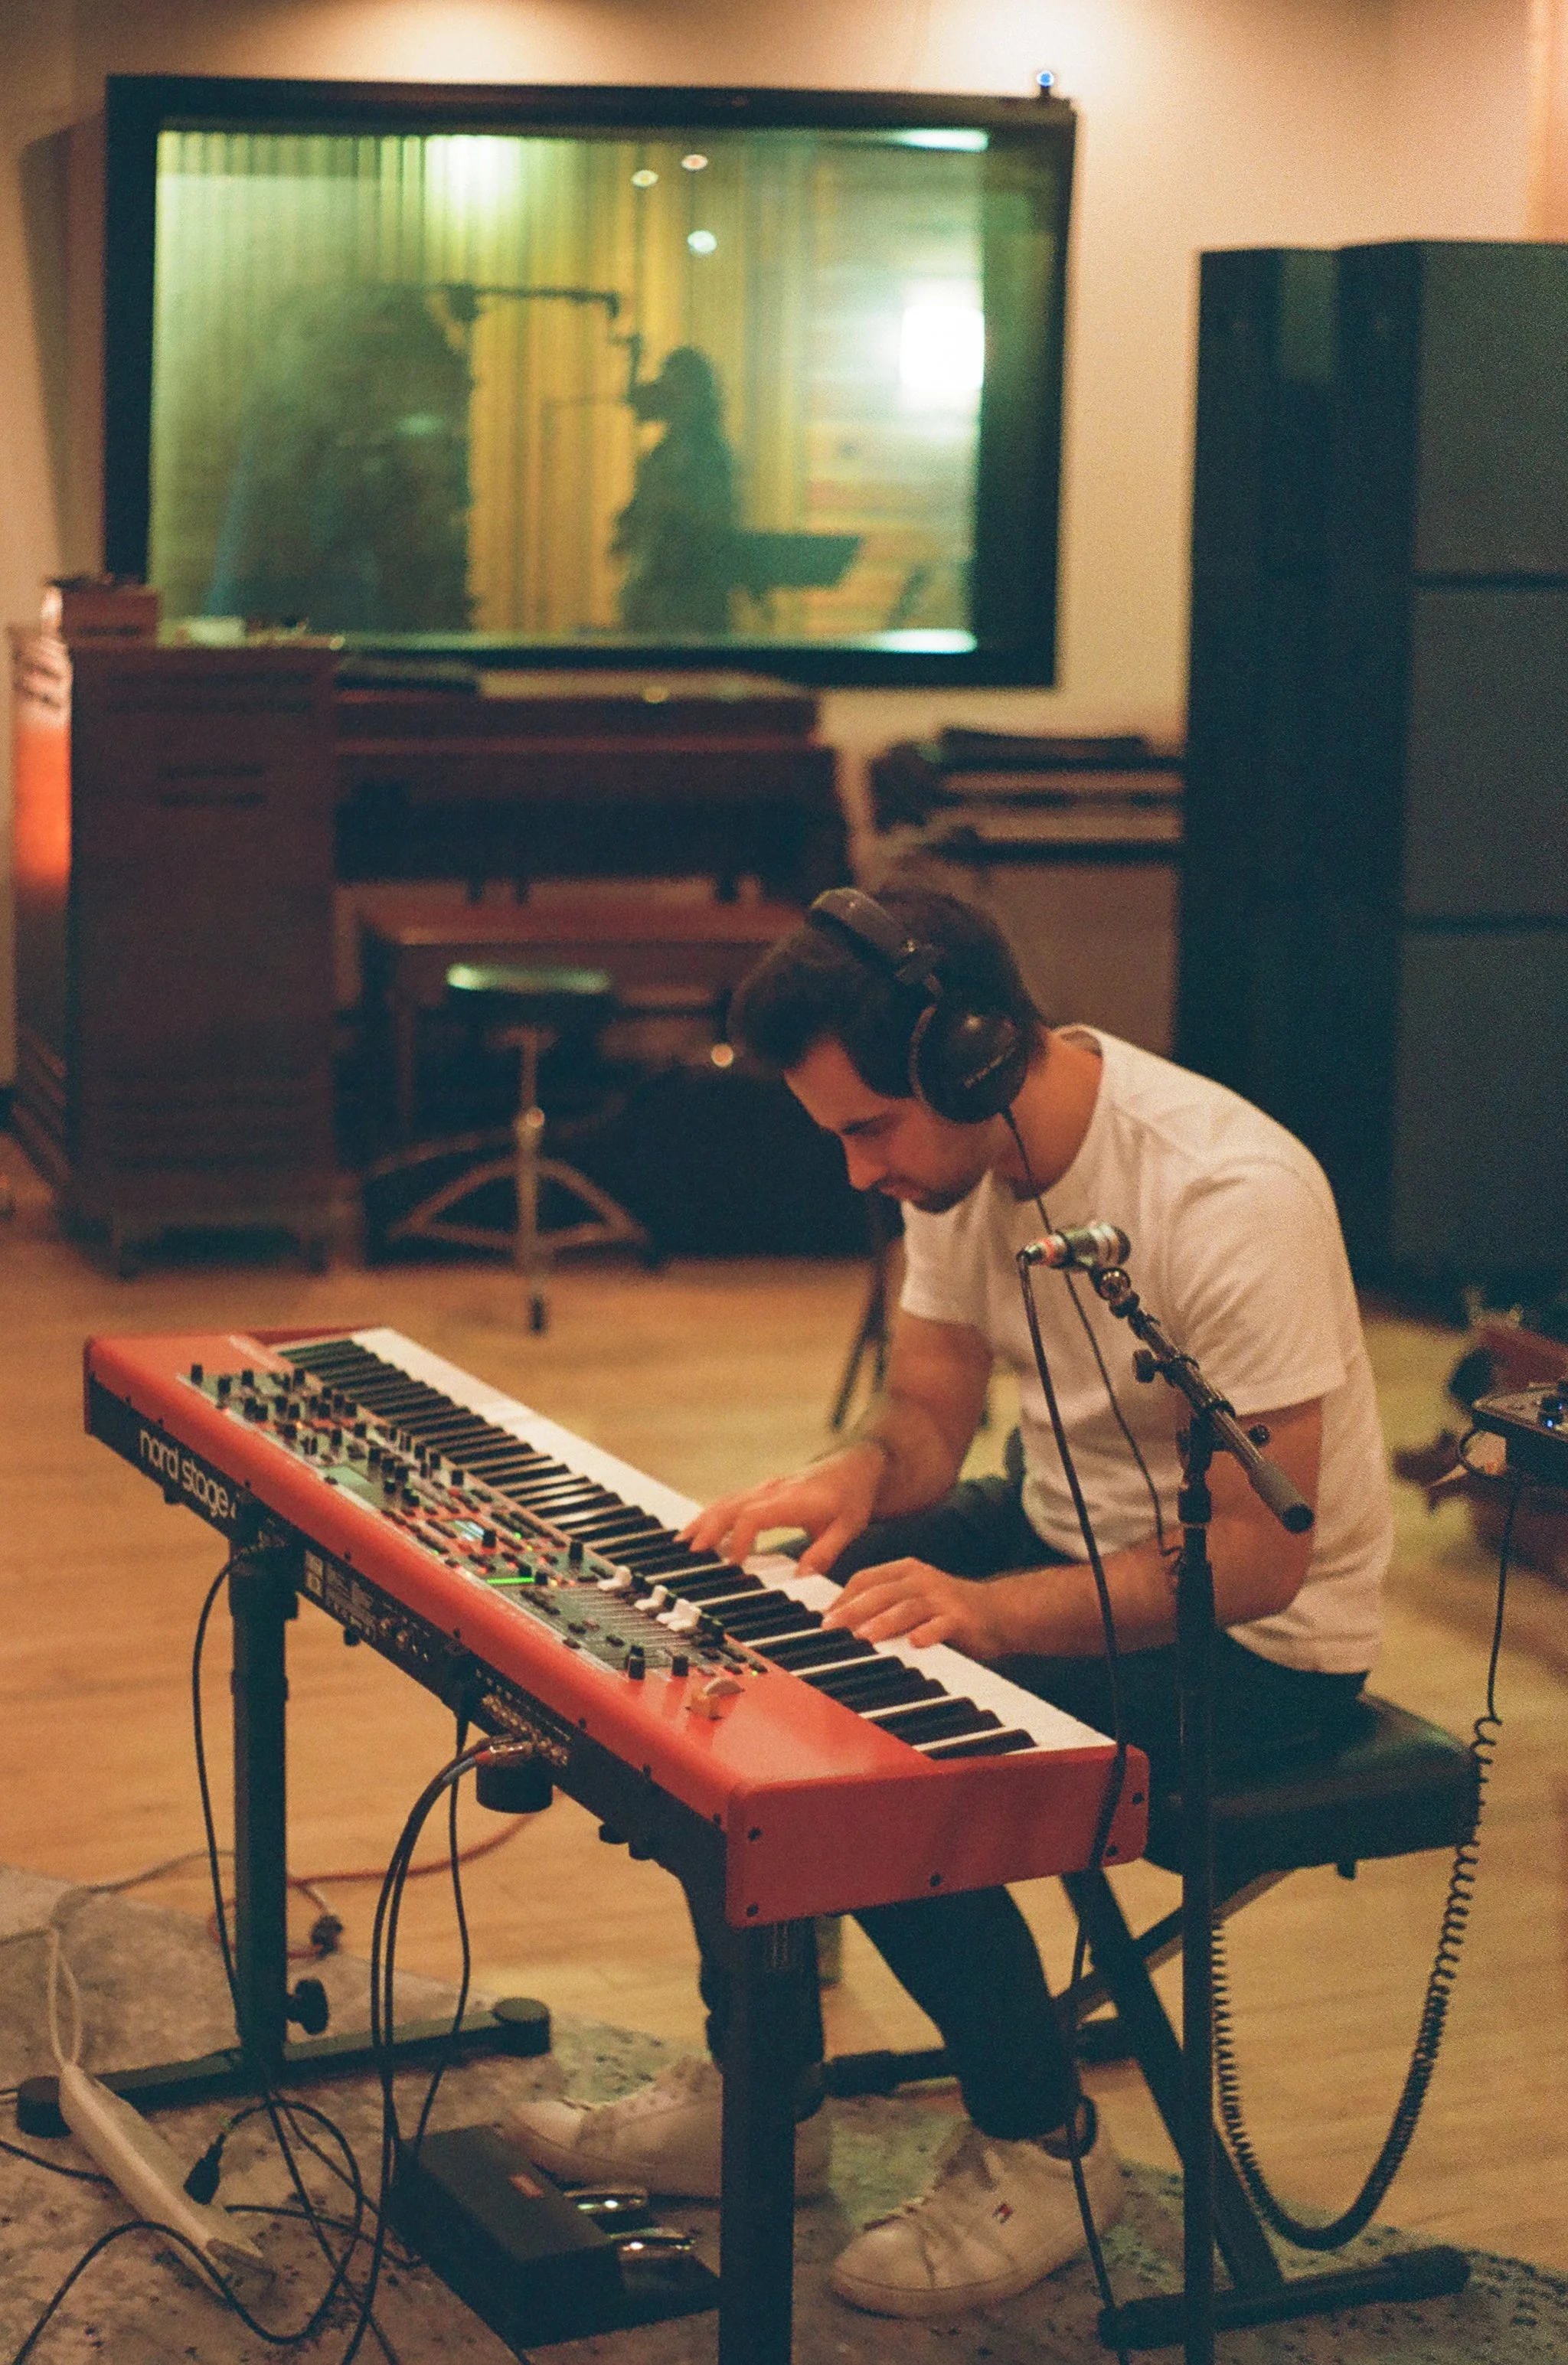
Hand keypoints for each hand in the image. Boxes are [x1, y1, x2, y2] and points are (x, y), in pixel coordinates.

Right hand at [679, 1444, 885, 1573]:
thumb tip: (800, 1577)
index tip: (733, 1563)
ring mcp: (766, 1489)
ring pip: (727, 1502)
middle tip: (690, 1553)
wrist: (856, 1465)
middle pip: (731, 1507)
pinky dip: (712, 1515)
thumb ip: (825, 1552)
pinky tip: (700, 1531)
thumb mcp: (849, 1527)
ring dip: (704, 1521)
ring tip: (682, 1543)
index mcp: (792, 1500)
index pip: (754, 1516)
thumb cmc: (852, 1496)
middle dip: (708, 1529)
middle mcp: (774, 1491)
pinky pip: (732, 1502)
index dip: (740, 1539)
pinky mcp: (763, 1492)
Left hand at [821, 1558, 1004, 1657]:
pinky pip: (941, 1625)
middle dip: (853, 1609)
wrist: (1000, 1612)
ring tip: (863, 1637)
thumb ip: (883, 1604)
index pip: (866, 1578)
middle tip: (830, 1627)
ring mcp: (942, 1598)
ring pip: (907, 1608)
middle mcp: (922, 1580)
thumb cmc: (947, 1609)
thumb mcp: (913, 1598)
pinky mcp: (961, 1618)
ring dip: (884, 1622)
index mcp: (906, 1571)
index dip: (842, 1597)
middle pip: (881, 1592)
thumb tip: (841, 1618)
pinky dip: (928, 1634)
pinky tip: (915, 1644)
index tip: (822, 1617)